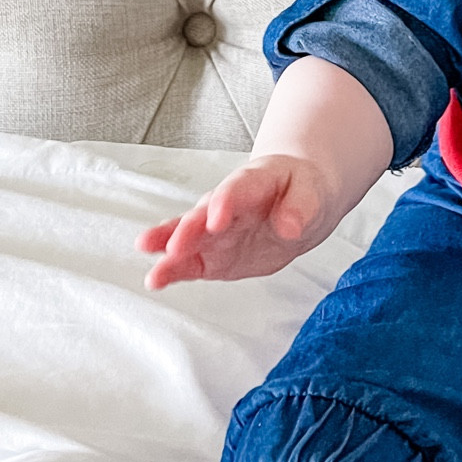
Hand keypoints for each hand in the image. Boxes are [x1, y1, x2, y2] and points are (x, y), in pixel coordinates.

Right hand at [136, 155, 338, 289]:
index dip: (224, 204)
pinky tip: (156, 279)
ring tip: (151, 264)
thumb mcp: (310, 192)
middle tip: (174, 247)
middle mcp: (225, 204)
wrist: (297, 200)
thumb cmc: (300, 189)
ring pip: (188, 237)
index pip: (235, 191)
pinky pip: (191, 262)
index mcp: (251, 182)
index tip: (215, 220)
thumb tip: (290, 228)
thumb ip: (300, 207)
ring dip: (169, 249)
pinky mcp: (213, 255)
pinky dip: (173, 270)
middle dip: (188, 230)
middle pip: (203, 214)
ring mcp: (216, 231)